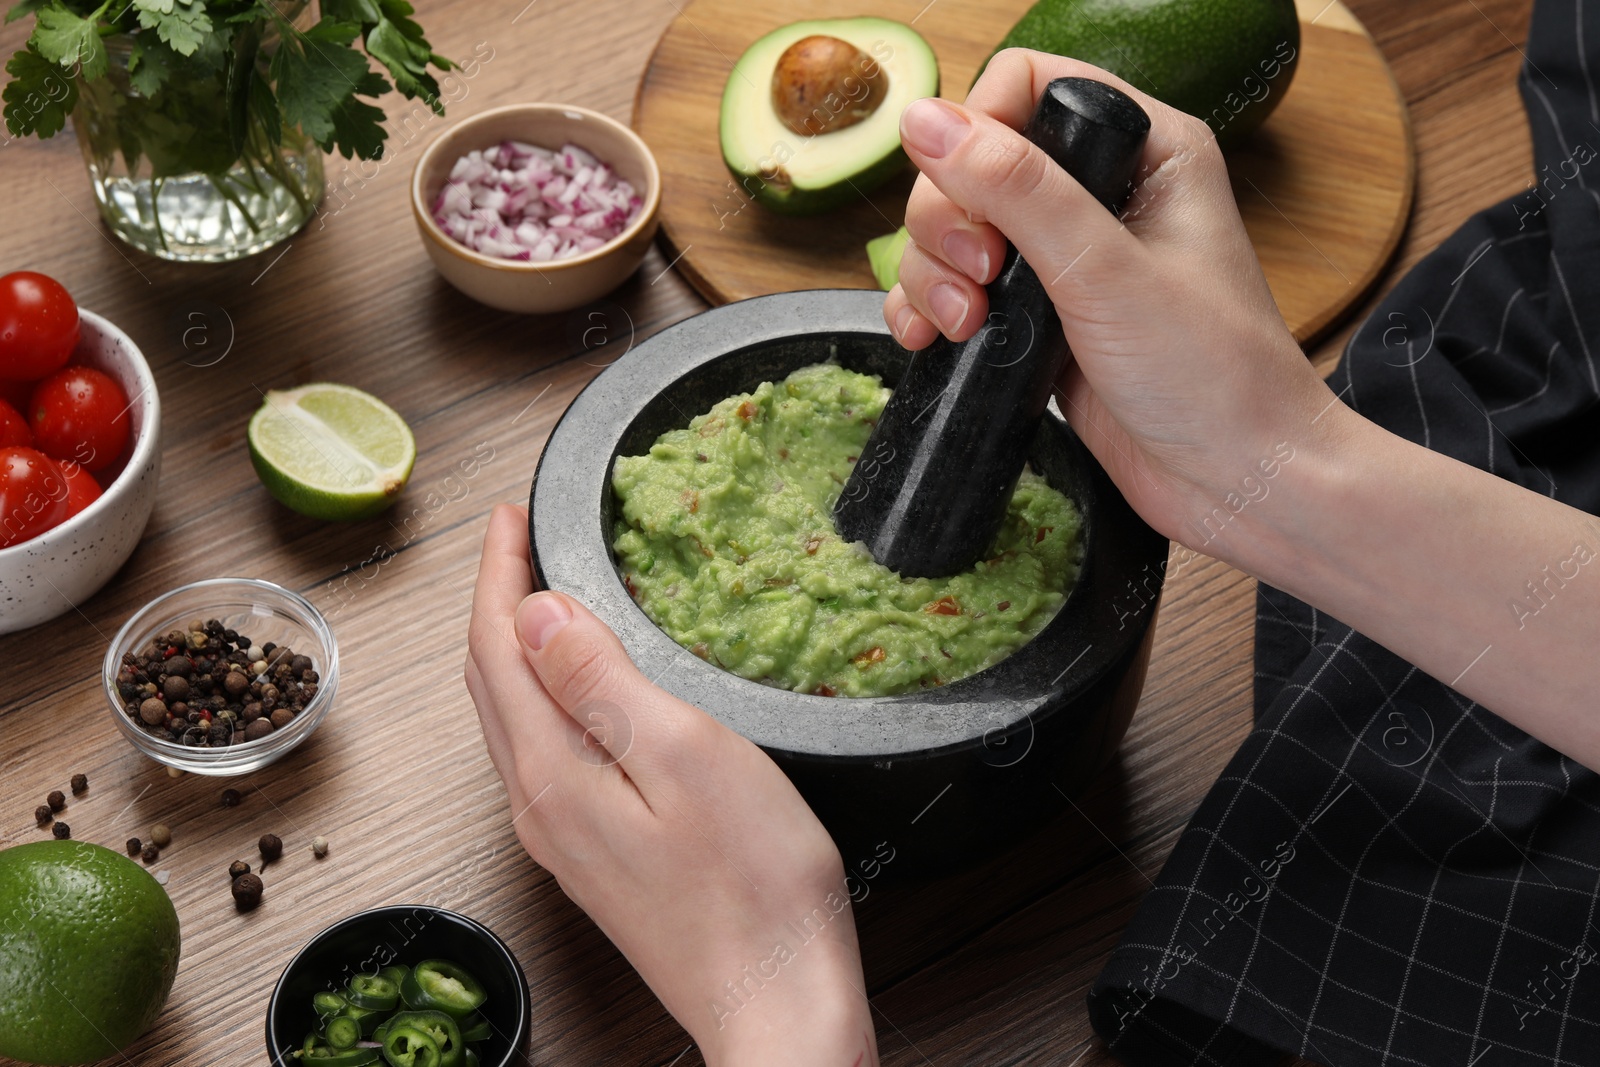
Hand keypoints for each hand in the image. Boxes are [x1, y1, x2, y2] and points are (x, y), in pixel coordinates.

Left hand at [464, 504, 877, 1065]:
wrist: (777, 1003)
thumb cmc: (753, 888)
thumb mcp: (685, 754)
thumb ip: (601, 682)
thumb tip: (537, 615)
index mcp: (553, 775)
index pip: (495, 649)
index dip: (497, 573)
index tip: (507, 516)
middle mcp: (541, 810)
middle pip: (491, 685)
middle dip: (495, 603)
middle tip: (516, 542)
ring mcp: (566, 841)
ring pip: (515, 723)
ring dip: (516, 651)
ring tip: (539, 597)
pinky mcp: (598, 860)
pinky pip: (546, 756)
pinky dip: (547, 699)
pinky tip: (579, 691)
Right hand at [884, 49, 1345, 552]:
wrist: (1238, 484)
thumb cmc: (1215, 377)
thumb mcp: (1105, 271)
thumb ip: (1016, 190)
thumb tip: (926, 121)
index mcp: (1143, 149)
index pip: (1025, 86)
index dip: (977, 133)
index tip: (975, 204)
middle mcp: (1100, 194)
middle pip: (972, 160)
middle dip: (949, 220)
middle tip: (980, 278)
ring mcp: (1065, 260)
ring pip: (953, 227)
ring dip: (933, 272)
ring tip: (966, 324)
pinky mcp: (1039, 319)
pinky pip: (954, 288)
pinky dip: (928, 308)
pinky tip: (934, 339)